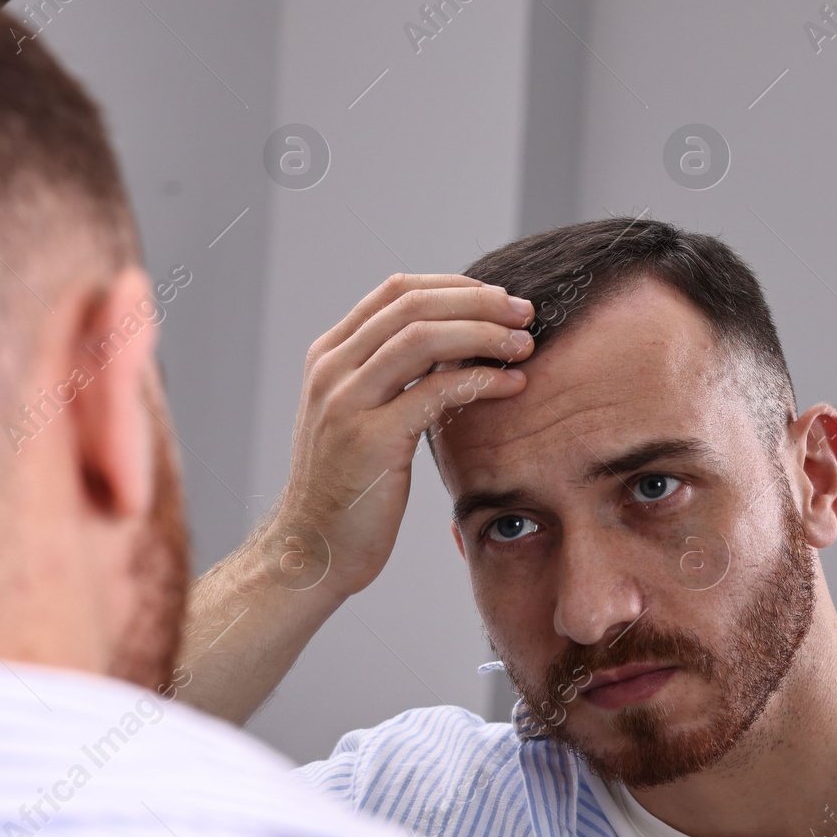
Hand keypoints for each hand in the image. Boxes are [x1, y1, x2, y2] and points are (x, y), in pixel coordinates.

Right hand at [263, 273, 533, 597]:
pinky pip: (434, 392)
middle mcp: (332, 369)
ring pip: (423, 338)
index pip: (397, 290)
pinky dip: (481, 380)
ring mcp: (346, 402)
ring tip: (524, 345)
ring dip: (484, 334)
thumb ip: (393, 376)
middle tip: (525, 313)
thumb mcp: (362, 415)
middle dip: (479, 302)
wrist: (311, 550)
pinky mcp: (369, 440)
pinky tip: (512, 384)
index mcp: (329, 355)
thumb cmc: (349, 487)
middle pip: (414, 305)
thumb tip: (457, 341)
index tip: (501, 299)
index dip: (456, 286)